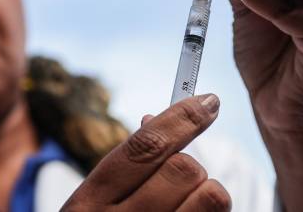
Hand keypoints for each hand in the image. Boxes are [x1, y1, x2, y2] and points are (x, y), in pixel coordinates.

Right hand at [61, 94, 230, 211]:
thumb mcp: (95, 205)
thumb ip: (126, 166)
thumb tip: (159, 118)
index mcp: (89, 203)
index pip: (146, 147)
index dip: (183, 118)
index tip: (209, 102)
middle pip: (185, 169)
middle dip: (192, 168)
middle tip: (184, 179)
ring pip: (212, 197)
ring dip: (208, 195)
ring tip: (188, 207)